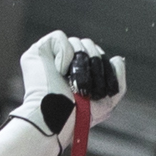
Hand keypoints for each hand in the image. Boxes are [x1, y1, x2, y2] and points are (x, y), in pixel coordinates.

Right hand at [12, 30, 128, 145]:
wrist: (58, 119)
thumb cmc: (79, 116)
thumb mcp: (107, 101)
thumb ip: (117, 81)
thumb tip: (117, 59)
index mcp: (78, 72)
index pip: (96, 54)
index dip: (103, 66)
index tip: (101, 88)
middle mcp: (64, 62)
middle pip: (88, 45)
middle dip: (94, 64)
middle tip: (88, 87)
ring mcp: (50, 56)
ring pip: (76, 41)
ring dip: (81, 63)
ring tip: (73, 83)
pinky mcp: (37, 51)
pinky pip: (59, 36)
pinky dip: (65, 53)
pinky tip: (60, 71)